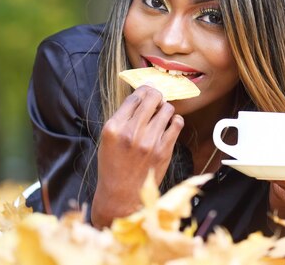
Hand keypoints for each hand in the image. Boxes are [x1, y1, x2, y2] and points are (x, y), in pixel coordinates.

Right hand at [91, 85, 183, 226]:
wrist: (121, 195)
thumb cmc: (113, 165)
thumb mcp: (108, 139)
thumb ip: (123, 118)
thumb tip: (142, 96)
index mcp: (114, 128)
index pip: (134, 97)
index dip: (143, 90)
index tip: (147, 90)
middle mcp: (131, 132)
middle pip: (152, 98)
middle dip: (156, 95)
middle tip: (156, 99)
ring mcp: (149, 142)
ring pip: (167, 109)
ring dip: (165, 108)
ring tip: (161, 115)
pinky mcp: (164, 151)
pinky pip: (177, 123)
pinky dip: (174, 120)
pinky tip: (169, 125)